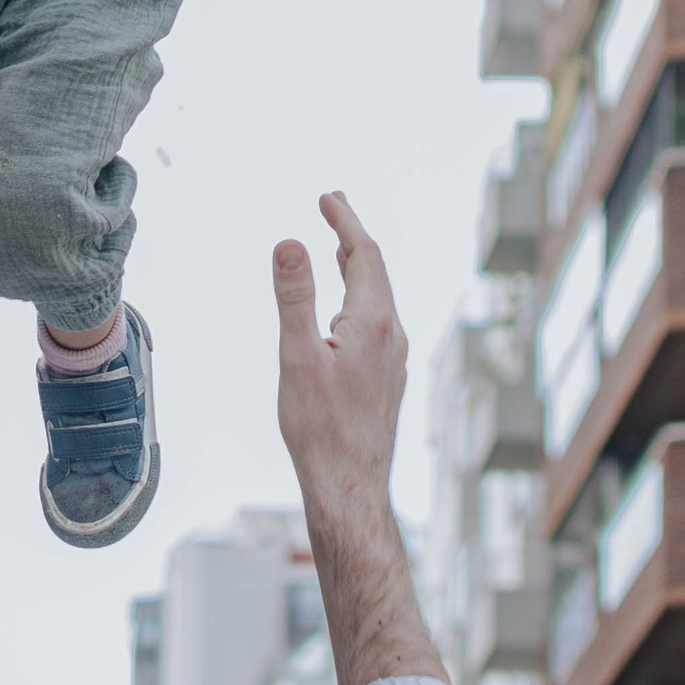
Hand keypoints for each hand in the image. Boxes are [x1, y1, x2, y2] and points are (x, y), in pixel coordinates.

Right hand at [273, 194, 440, 684]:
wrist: (350, 488)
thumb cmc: (320, 430)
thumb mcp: (297, 357)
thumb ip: (294, 297)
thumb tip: (290, 242)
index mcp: (374, 323)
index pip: (363, 255)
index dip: (345, 221)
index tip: (327, 197)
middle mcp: (393, 336)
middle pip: (375, 272)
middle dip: (352, 236)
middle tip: (333, 205)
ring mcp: (395, 360)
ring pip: (379, 298)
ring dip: (358, 266)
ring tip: (339, 245)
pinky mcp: (389, 379)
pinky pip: (379, 322)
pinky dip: (361, 297)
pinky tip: (347, 310)